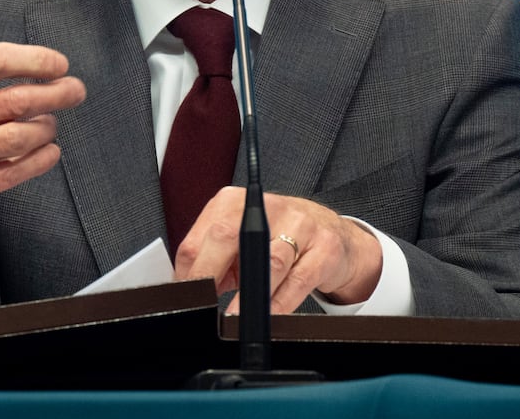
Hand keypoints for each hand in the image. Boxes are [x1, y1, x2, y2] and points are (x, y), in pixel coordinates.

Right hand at [0, 0, 85, 267]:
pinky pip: (10, 173)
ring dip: (45, 128)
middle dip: (54, 94)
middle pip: (13, 102)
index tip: (60, 64)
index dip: (32, 60)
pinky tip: (49, 149)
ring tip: (51, 121)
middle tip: (76, 90)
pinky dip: (39, 160)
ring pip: (16, 138)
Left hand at [173, 188, 382, 312]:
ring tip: (234, 316)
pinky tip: (267, 315)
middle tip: (203, 303)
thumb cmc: (279, 239)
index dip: (191, 266)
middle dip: (208, 274)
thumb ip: (216, 262)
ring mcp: (300, 224)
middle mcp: (267, 206)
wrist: (332, 235)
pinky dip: (279, 303)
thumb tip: (192, 288)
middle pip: (227, 236)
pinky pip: (298, 280)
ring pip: (268, 261)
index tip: (187, 292)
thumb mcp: (242, 245)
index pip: (204, 232)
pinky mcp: (324, 247)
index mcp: (237, 202)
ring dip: (247, 294)